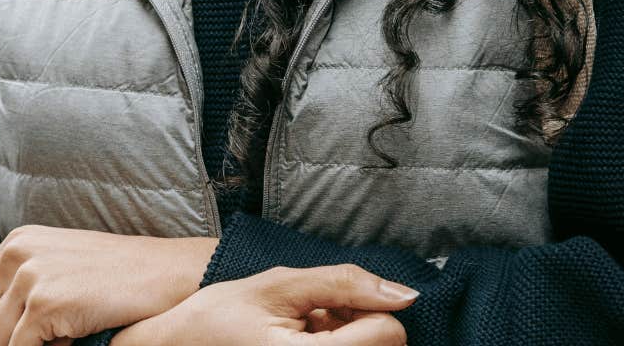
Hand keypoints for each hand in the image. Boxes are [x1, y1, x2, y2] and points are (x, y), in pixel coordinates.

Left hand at [0, 226, 218, 344]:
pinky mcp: (45, 302)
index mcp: (15, 244)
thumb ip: (19, 286)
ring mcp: (29, 276)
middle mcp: (16, 253)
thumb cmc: (116, 279)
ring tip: (66, 336)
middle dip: (8, 342)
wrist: (168, 276)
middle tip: (52, 337)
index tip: (24, 332)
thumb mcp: (58, 266)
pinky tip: (75, 340)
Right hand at [111, 265, 416, 345]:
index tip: (330, 304)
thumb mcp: (277, 286)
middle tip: (315, 315)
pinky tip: (304, 344)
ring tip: (306, 331)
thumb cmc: (219, 316)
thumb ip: (343, 284)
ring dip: (349, 339)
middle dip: (359, 326)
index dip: (366, 308)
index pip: (390, 334)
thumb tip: (403, 294)